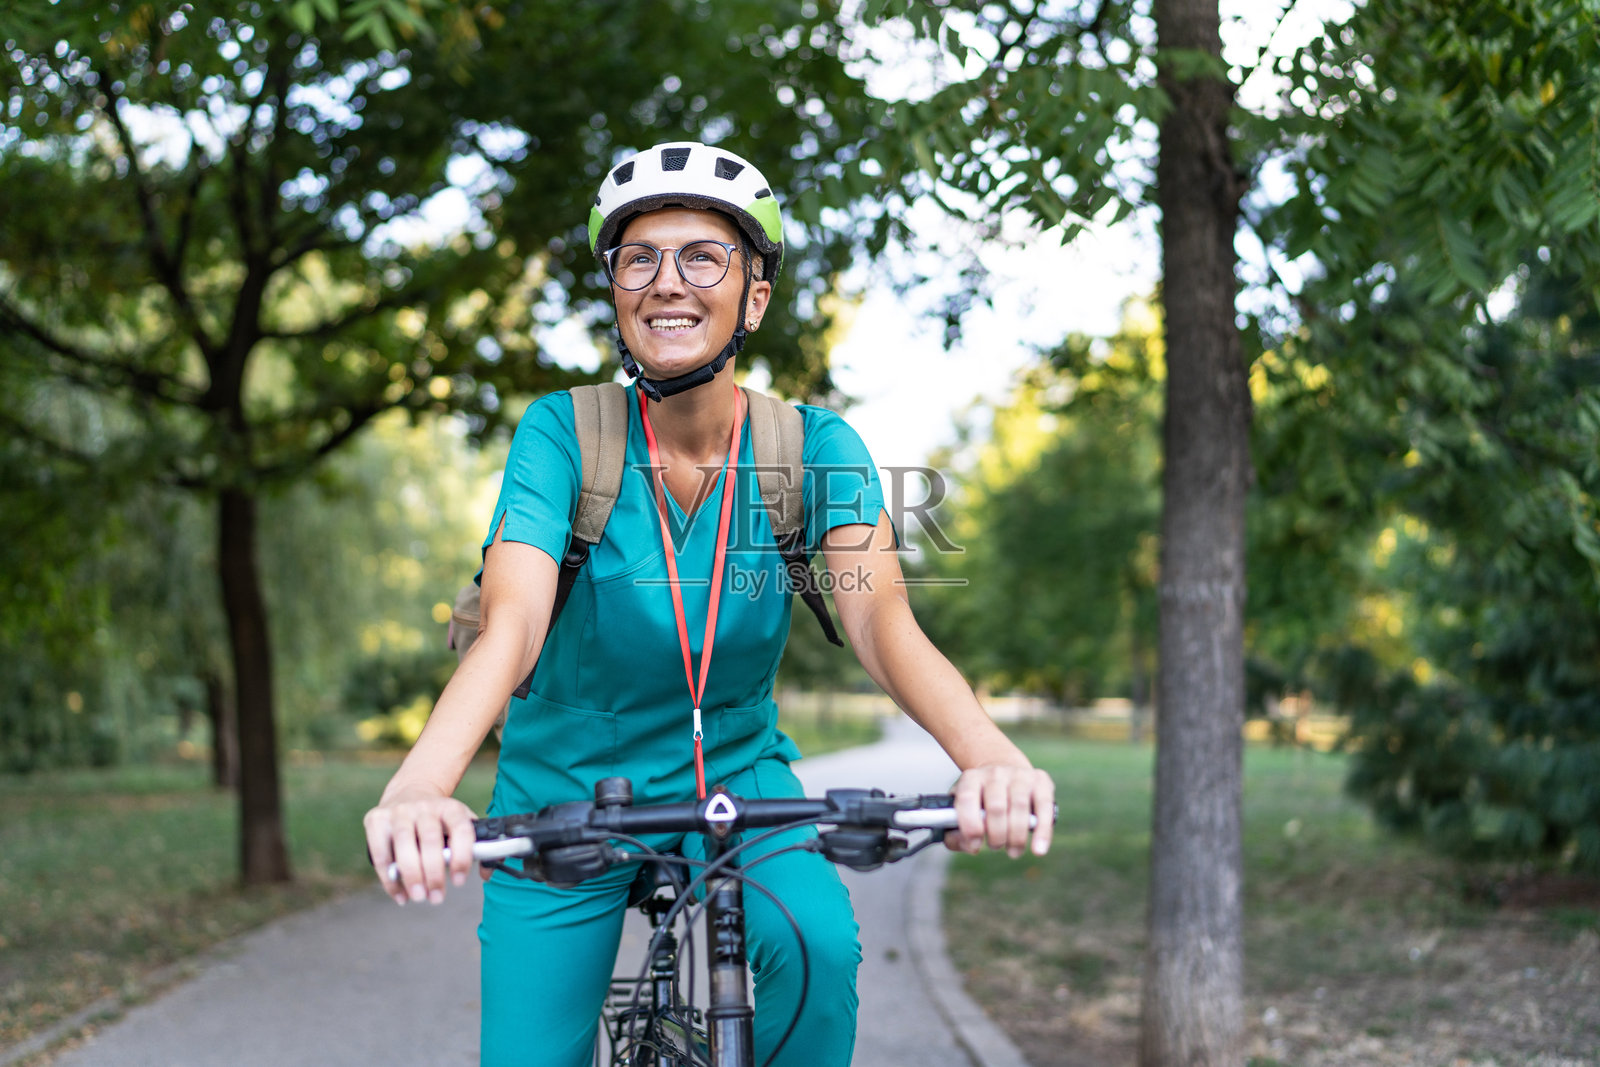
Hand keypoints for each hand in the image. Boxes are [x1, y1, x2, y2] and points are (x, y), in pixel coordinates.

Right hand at [363, 789, 477, 905]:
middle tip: (437, 897)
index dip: (462, 856)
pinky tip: (399, 894)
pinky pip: (380, 852)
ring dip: (411, 874)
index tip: (460, 881)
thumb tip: (487, 874)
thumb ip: (478, 848)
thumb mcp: (461, 824)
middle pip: (430, 838)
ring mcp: (399, 812)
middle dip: (433, 872)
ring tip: (418, 897)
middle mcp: (425, 806)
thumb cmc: (439, 820)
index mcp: (450, 808)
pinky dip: (388, 877)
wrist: (409, 792)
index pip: (461, 828)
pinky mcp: (376, 820)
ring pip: (404, 843)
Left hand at [947, 764, 1054, 857]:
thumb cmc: (980, 799)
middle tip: (996, 846)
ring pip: (1019, 808)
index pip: (967, 799)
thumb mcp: (961, 809)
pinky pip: (1044, 808)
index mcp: (971, 778)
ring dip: (1016, 837)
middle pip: (996, 807)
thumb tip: (970, 846)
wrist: (1004, 768)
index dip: (970, 827)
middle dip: (996, 836)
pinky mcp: (1041, 781)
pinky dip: (1042, 832)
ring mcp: (1019, 775)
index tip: (975, 846)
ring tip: (1013, 851)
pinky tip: (1038, 850)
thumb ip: (955, 833)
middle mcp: (995, 773)